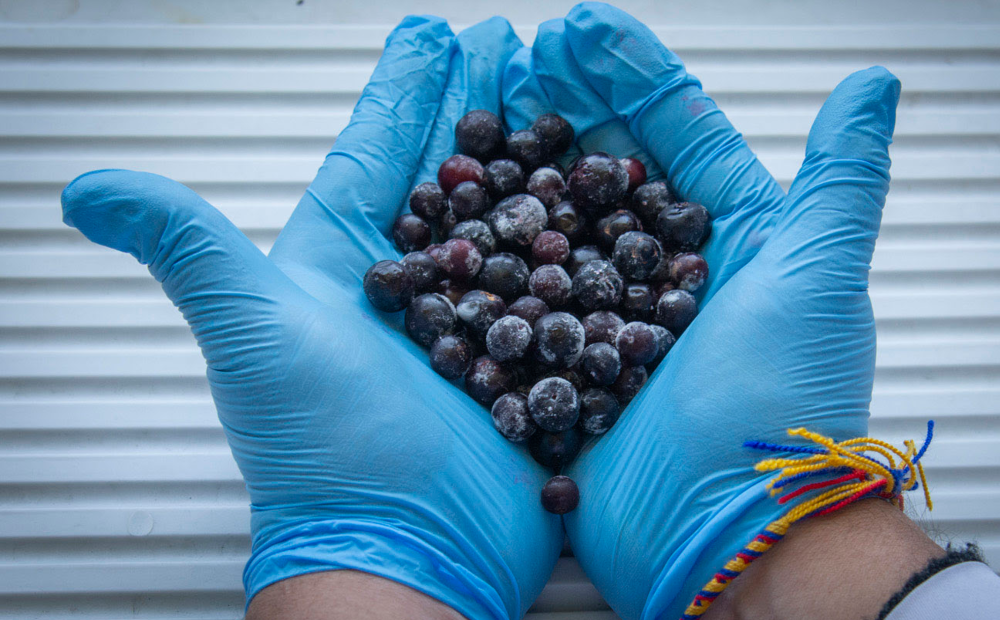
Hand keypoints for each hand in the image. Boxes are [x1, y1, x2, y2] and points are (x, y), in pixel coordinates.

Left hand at [61, 16, 560, 619]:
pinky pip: (561, 288)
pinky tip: (618, 211)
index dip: (406, 90)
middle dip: (485, 106)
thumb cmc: (321, 447)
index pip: (377, 153)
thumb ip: (186, 246)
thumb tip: (85, 187)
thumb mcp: (249, 330)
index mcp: (344, 263)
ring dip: (543, 161)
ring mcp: (474, 323)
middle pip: (454, 173)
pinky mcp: (525, 361)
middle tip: (519, 52)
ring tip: (576, 110)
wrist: (402, 542)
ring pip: (514, 222)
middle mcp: (411, 286)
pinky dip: (590, 245)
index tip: (433, 34)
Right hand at [502, 3, 899, 618]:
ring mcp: (615, 322)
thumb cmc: (781, 410)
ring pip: (561, 228)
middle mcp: (671, 277)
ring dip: (521, 173)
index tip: (581, 29)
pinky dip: (493, 262)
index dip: (631, 77)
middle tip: (516, 61)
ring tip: (479, 123)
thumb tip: (874, 86)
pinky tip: (457, 225)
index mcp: (734, 244)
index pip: (679, 135)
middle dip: (564, 108)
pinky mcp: (570, 370)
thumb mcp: (818, 280)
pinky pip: (526, 302)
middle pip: (608, 169)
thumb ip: (839, 181)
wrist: (724, 532)